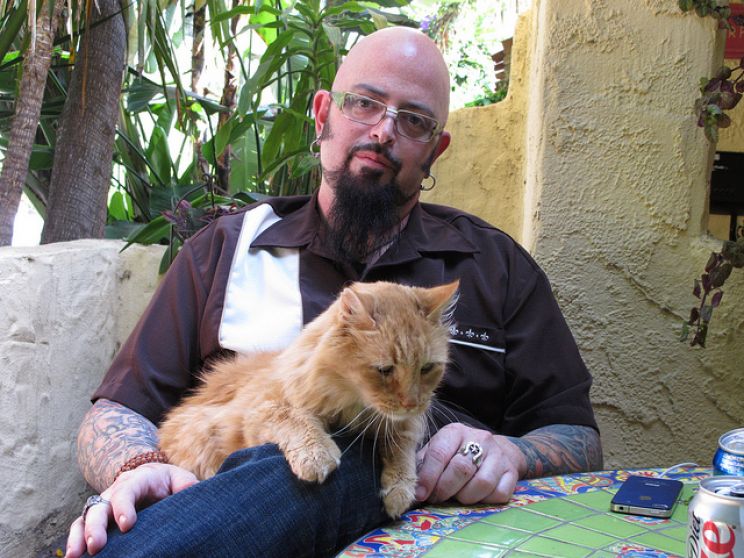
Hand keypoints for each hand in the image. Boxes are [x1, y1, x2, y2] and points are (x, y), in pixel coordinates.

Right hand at [64, 463, 197, 556]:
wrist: (152, 479)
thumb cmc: (168, 482)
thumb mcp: (179, 478)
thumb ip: (185, 484)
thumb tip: (191, 489)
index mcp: (138, 479)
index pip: (127, 490)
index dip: (124, 506)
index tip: (127, 525)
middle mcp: (115, 490)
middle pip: (100, 505)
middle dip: (96, 526)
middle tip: (97, 546)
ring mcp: (104, 504)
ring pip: (85, 517)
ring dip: (79, 537)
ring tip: (75, 556)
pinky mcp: (97, 518)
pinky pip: (80, 528)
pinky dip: (74, 541)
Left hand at [414, 423, 524, 504]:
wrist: (495, 450)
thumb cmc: (457, 453)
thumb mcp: (438, 450)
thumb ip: (423, 464)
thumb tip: (408, 486)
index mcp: (455, 431)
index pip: (440, 453)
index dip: (428, 477)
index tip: (421, 494)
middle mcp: (480, 438)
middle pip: (461, 469)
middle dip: (445, 489)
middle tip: (437, 498)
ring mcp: (499, 455)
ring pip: (482, 483)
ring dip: (465, 497)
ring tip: (457, 497)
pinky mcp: (512, 472)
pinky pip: (499, 494)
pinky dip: (485, 501)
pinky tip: (477, 496)